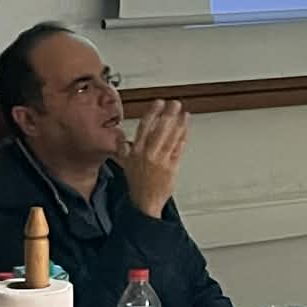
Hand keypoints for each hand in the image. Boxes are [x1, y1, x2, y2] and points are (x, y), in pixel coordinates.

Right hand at [119, 99, 189, 217]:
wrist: (145, 203)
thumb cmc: (137, 185)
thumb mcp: (125, 164)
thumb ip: (123, 148)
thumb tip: (120, 137)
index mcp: (136, 151)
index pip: (144, 127)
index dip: (152, 113)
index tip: (158, 103)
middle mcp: (149, 154)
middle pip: (159, 130)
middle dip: (168, 115)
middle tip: (175, 104)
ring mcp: (161, 161)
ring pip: (171, 138)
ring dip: (179, 124)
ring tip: (184, 114)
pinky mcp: (172, 167)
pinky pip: (178, 149)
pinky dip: (183, 138)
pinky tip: (186, 130)